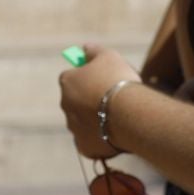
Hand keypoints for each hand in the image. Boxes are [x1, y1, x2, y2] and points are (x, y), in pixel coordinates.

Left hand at [58, 45, 141, 159]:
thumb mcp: (108, 57)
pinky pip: (90, 142)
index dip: (88, 77)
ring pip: (84, 122)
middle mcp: (65, 105)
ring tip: (119, 118)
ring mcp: (73, 127)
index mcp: (67, 82)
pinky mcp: (84, 146)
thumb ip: (94, 51)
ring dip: (96, 120)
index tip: (103, 79)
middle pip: (77, 101)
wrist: (128, 114)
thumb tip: (84, 48)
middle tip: (115, 100)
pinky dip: (100, 140)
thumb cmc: (118, 81)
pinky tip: (114, 136)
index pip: (72, 77)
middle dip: (92, 100)